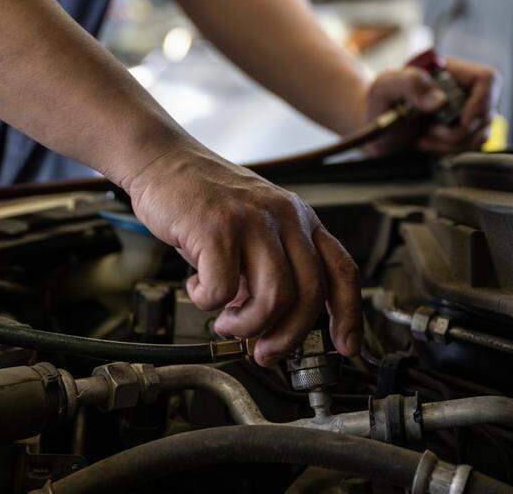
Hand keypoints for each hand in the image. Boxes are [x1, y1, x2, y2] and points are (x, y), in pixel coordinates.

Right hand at [124, 142, 362, 365]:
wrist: (163, 161)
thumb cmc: (206, 199)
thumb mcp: (253, 228)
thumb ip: (269, 269)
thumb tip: (272, 323)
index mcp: (300, 218)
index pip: (341, 270)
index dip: (349, 314)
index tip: (346, 347)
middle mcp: (284, 216)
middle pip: (308, 294)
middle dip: (288, 336)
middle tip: (264, 352)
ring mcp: (252, 220)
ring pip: (273, 297)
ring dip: (247, 324)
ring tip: (225, 321)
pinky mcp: (217, 227)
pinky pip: (223, 288)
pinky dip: (207, 301)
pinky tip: (198, 288)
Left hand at [364, 57, 499, 155]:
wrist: (376, 128)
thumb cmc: (379, 102)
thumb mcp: (385, 86)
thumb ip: (409, 84)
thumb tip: (440, 100)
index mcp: (451, 71)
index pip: (487, 79)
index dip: (482, 100)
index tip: (461, 121)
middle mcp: (464, 91)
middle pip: (486, 113)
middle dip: (458, 132)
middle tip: (428, 132)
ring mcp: (466, 114)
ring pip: (481, 135)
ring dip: (451, 145)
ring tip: (423, 139)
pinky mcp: (463, 136)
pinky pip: (471, 149)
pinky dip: (449, 152)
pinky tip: (428, 145)